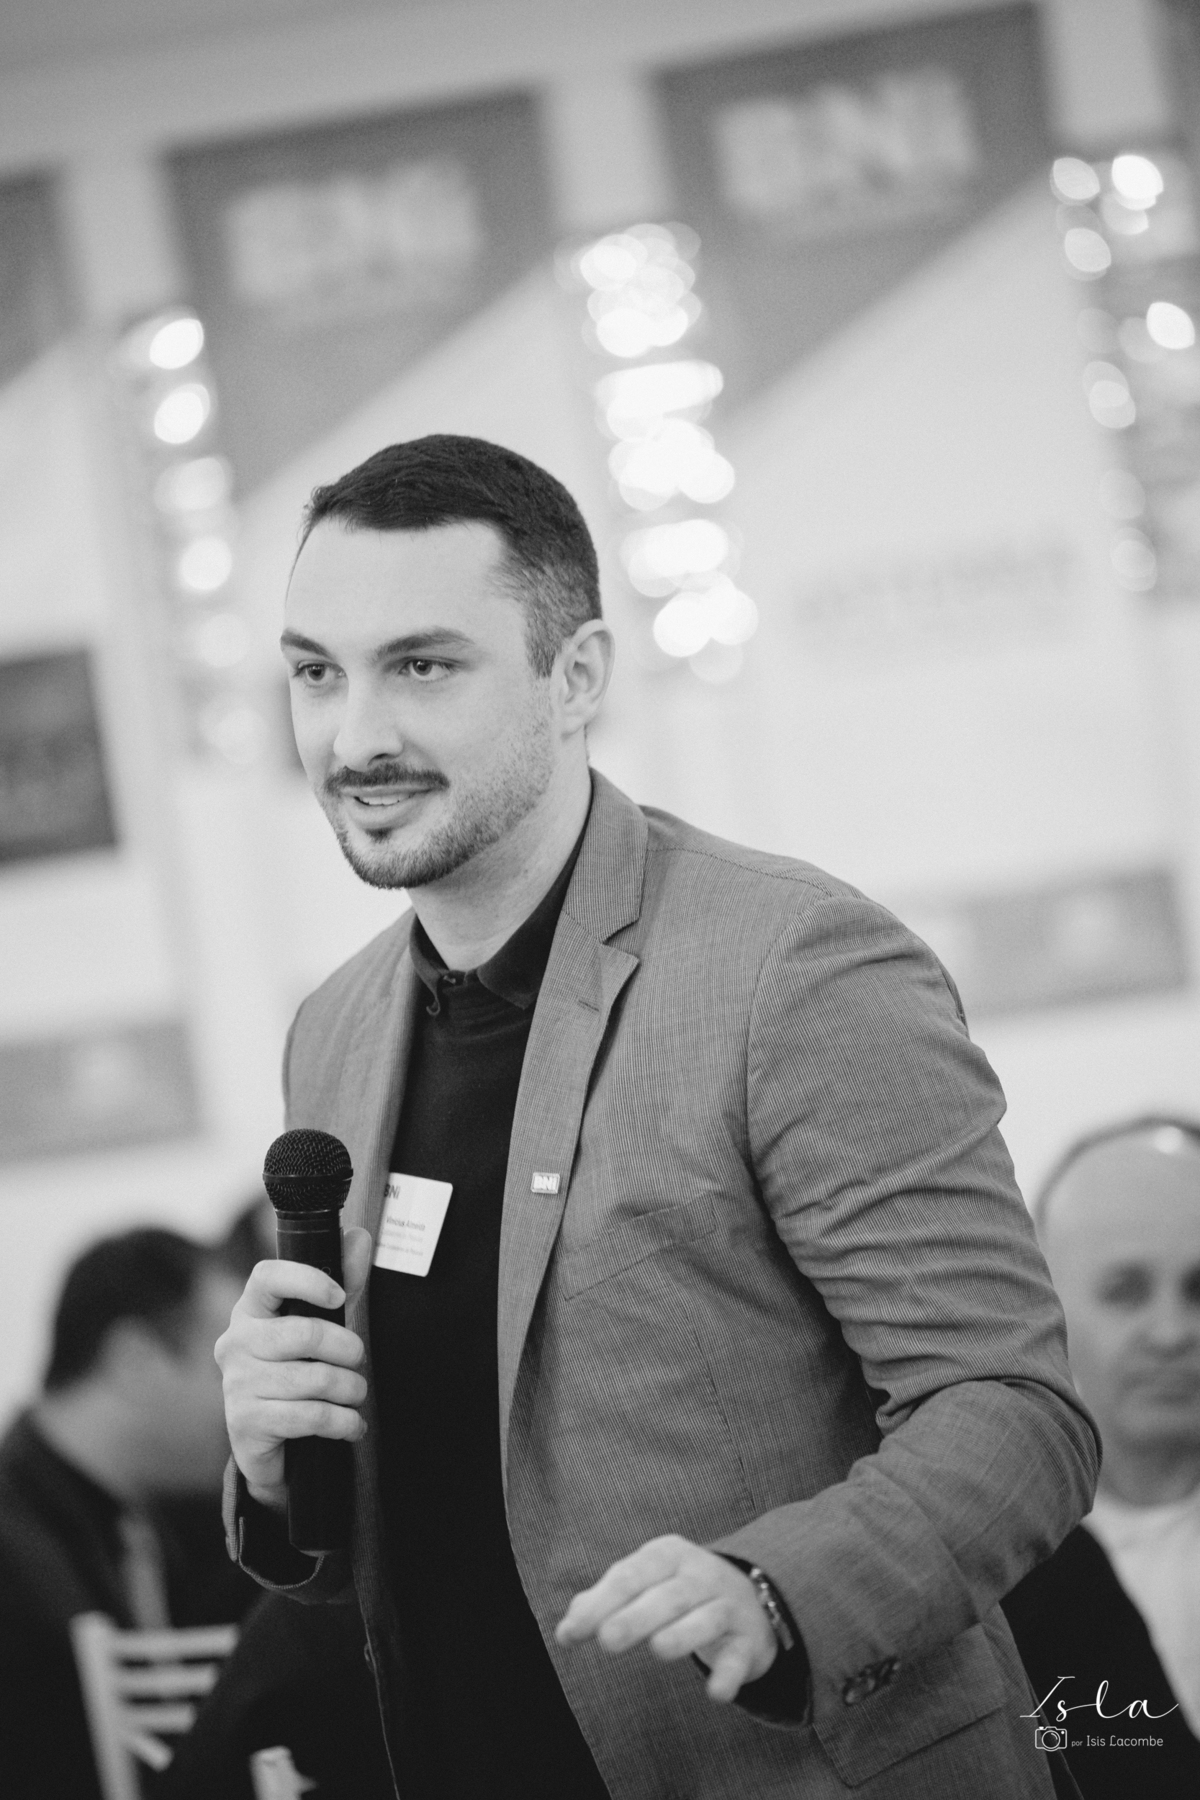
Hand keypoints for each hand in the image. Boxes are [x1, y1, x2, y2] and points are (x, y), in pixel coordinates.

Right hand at [214, 1225, 373, 1512]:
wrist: (268, 1440)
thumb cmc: (296, 1369)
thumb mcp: (320, 1324)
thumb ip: (342, 1281)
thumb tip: (359, 1237)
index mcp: (251, 1310)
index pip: (268, 1277)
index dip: (307, 1280)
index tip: (339, 1296)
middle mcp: (235, 1342)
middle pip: (304, 1333)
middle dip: (347, 1348)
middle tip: (358, 1359)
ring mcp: (236, 1383)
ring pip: (312, 1379)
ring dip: (350, 1389)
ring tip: (356, 1394)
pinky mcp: (244, 1422)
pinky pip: (308, 1417)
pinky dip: (342, 1422)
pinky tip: (351, 1425)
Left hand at [555, 1534, 777, 1702]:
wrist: (750, 1599)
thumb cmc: (678, 1592)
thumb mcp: (644, 1584)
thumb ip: (604, 1603)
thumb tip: (565, 1630)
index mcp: (668, 1555)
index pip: (631, 1575)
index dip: (600, 1603)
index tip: (571, 1634)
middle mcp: (701, 1575)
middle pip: (668, 1595)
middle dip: (637, 1616)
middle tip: (607, 1640)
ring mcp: (728, 1606)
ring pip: (706, 1618)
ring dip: (683, 1634)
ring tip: (658, 1649)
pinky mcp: (748, 1641)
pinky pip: (738, 1657)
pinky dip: (729, 1674)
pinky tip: (715, 1693)